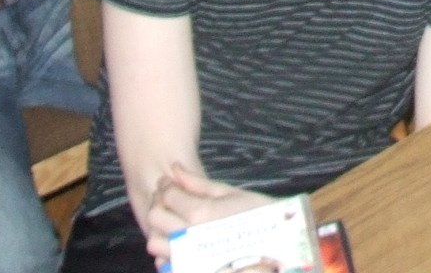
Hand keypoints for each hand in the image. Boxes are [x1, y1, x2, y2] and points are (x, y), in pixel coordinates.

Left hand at [143, 163, 270, 257]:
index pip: (167, 195)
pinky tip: (179, 242)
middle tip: (169, 198)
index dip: (166, 185)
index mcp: (200, 213)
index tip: (169, 181)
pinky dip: (166, 251)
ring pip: (154, 243)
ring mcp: (188, 256)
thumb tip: (174, 168)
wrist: (276, 245)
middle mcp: (189, 236)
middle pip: (155, 217)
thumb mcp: (229, 193)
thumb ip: (198, 182)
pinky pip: (164, 263)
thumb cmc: (257, 214)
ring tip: (173, 221)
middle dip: (159, 203)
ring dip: (160, 229)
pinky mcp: (190, 269)